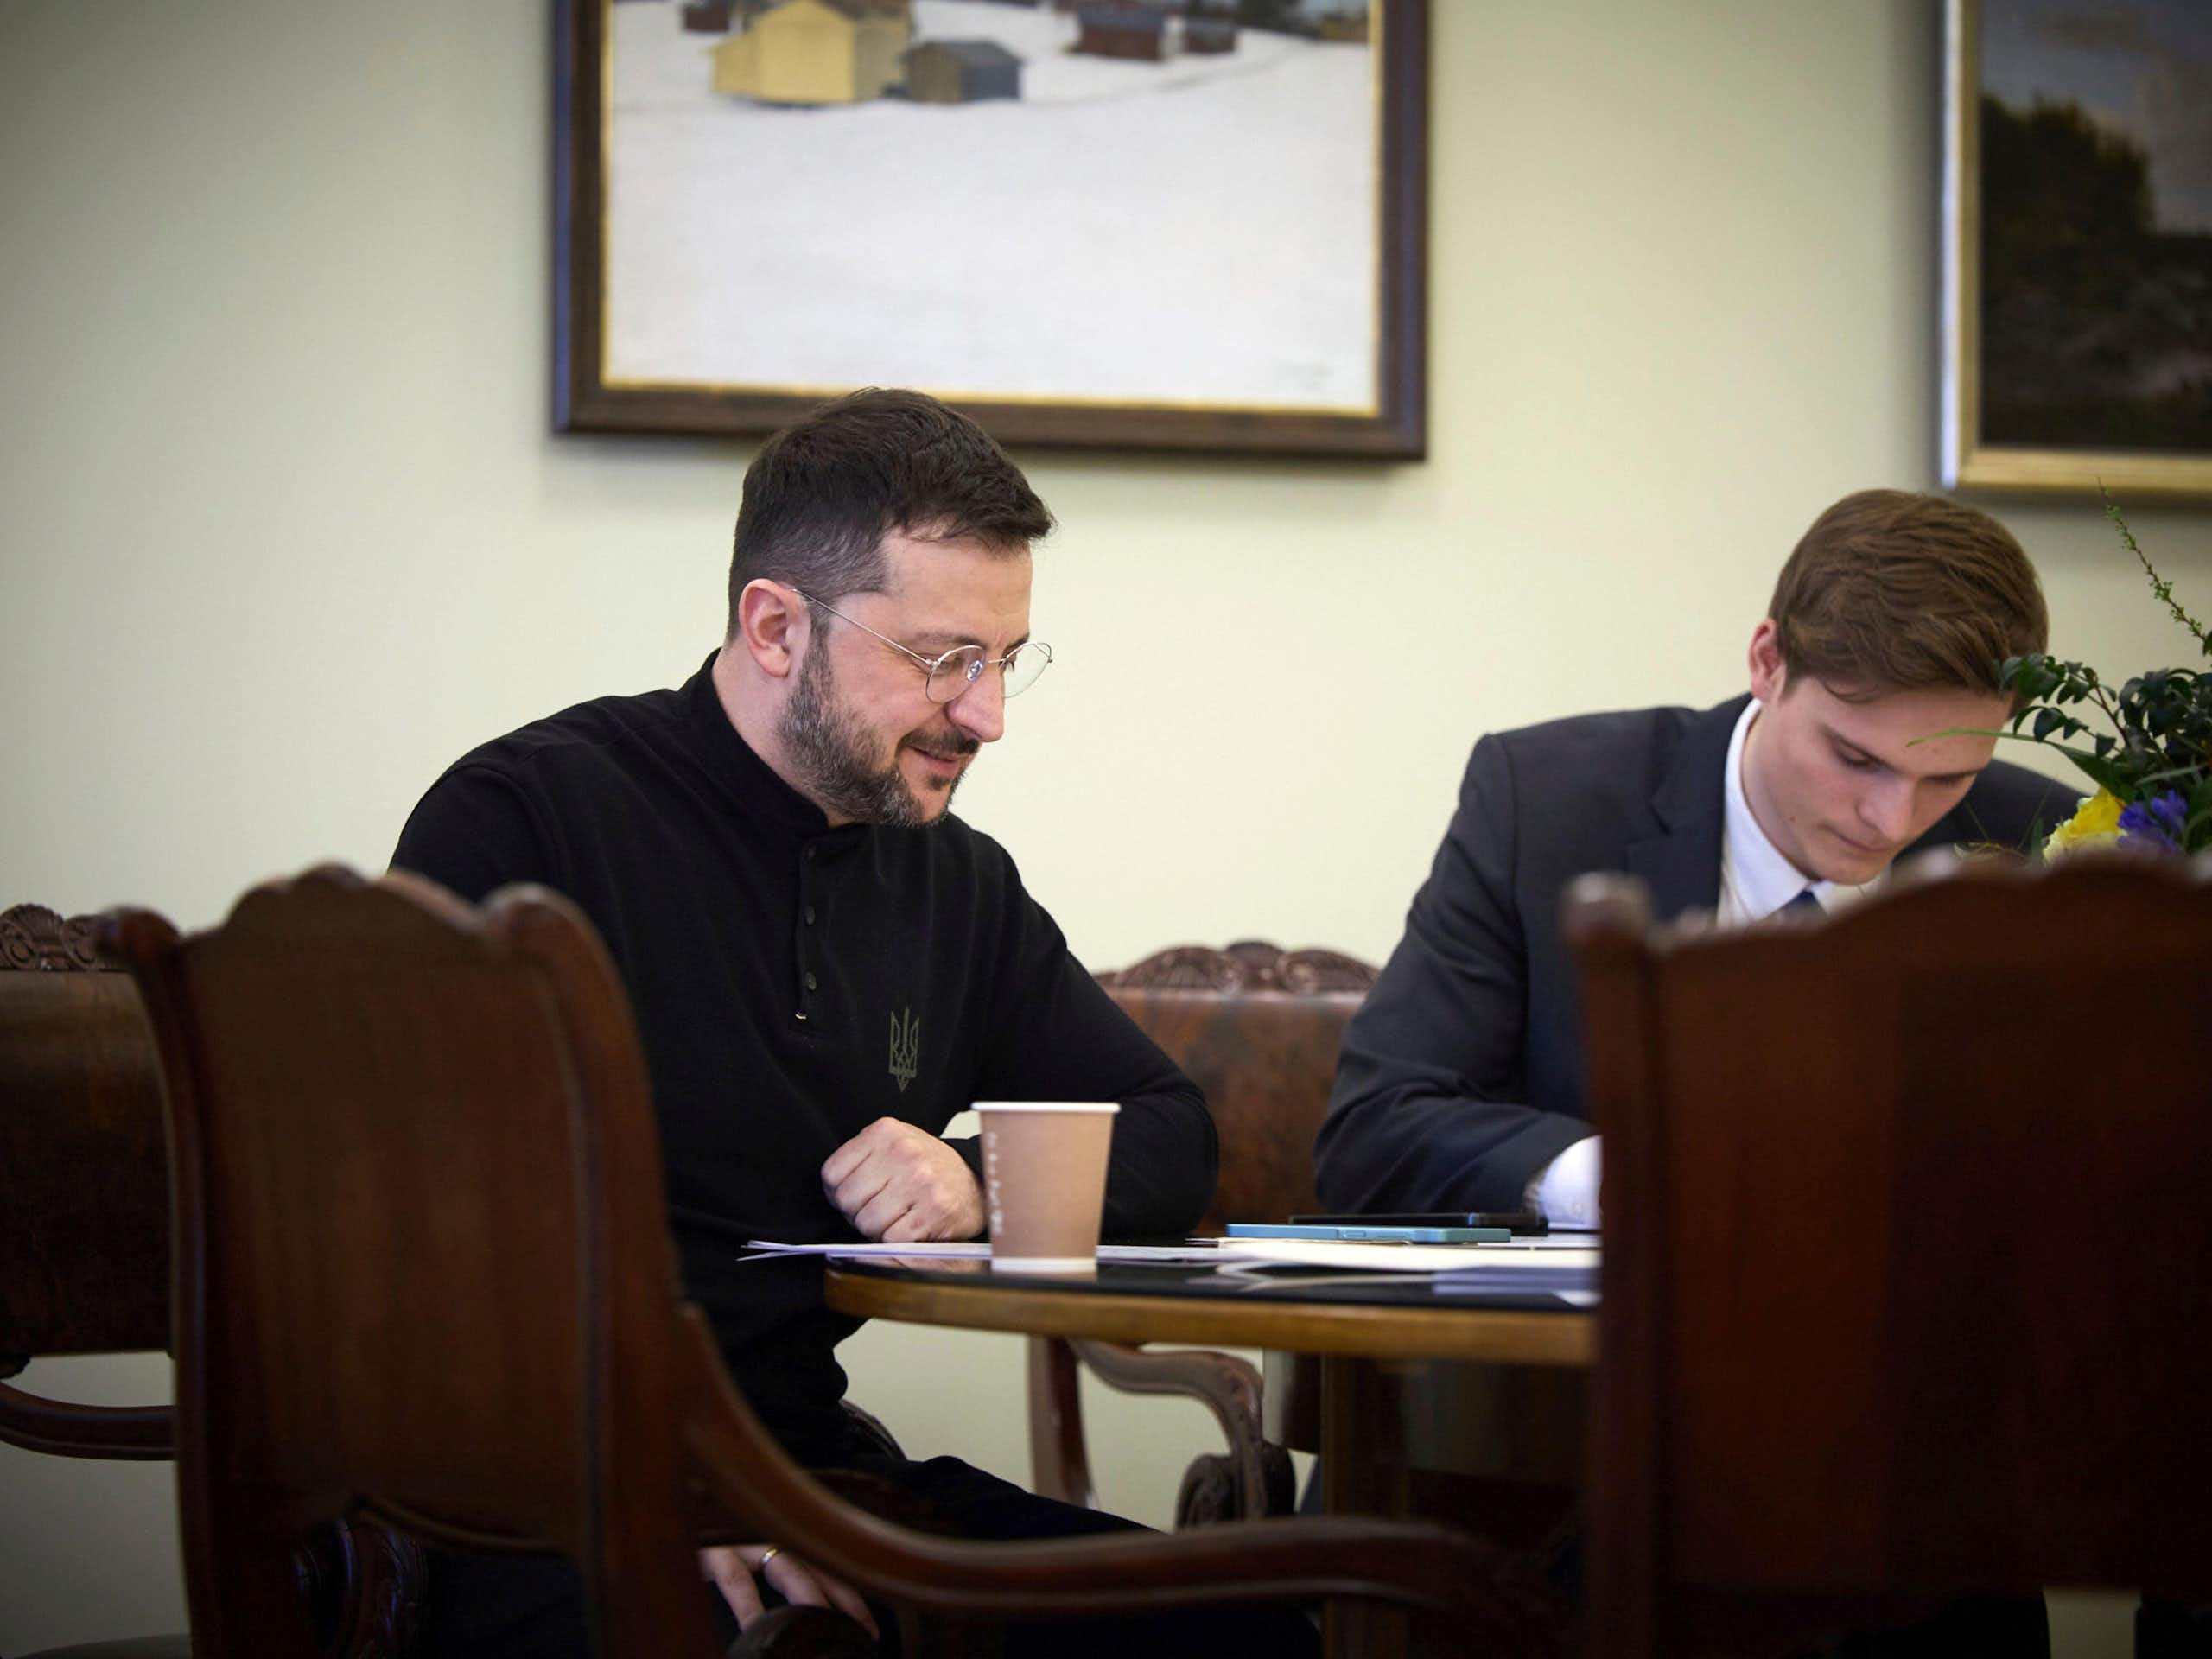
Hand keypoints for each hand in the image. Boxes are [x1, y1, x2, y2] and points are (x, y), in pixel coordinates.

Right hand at [699, 1544, 878, 1640]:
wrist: (655, 1510)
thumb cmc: (699, 1551)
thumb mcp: (740, 1568)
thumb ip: (766, 1588)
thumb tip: (794, 1629)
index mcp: (778, 1541)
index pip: (827, 1566)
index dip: (851, 1598)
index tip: (871, 1632)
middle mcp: (768, 1533)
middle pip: (818, 1563)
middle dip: (841, 1600)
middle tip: (856, 1634)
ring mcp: (742, 1536)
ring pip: (786, 1565)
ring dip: (807, 1600)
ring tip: (817, 1633)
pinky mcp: (711, 1545)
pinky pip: (737, 1577)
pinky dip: (750, 1605)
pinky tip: (756, 1630)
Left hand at [821, 1118, 984, 1241]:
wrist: (976, 1181)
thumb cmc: (928, 1167)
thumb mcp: (893, 1145)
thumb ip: (861, 1159)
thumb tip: (831, 1194)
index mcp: (884, 1131)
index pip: (832, 1174)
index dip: (838, 1192)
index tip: (857, 1195)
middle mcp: (903, 1152)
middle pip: (847, 1200)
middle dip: (857, 1213)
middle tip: (877, 1209)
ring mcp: (920, 1181)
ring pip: (867, 1223)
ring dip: (876, 1230)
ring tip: (895, 1217)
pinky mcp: (933, 1211)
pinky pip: (892, 1239)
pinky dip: (896, 1241)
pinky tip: (910, 1227)